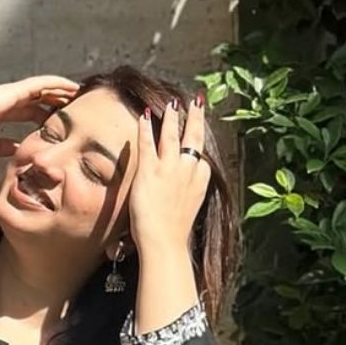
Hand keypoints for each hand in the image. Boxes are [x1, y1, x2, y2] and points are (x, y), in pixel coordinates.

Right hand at [0, 76, 79, 158]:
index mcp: (6, 111)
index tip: (62, 122)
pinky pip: (40, 83)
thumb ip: (6, 147)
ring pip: (44, 87)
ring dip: (61, 89)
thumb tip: (21, 152)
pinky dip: (56, 83)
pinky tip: (69, 85)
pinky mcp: (14, 90)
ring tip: (77, 91)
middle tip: (75, 106)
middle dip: (58, 101)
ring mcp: (13, 93)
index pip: (32, 112)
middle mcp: (11, 99)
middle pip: (41, 98)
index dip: (47, 115)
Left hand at [128, 93, 210, 252]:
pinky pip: (147, 143)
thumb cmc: (175, 234)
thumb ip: (189, 197)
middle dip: (196, 117)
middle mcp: (188, 170)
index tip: (196, 139)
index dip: (198, 151)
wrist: (165, 243)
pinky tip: (143, 115)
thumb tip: (184, 198)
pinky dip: (145, 127)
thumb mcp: (189, 212)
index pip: (202, 160)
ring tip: (172, 102)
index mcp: (200, 182)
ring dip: (172, 116)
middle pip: (194, 137)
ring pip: (171, 135)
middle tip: (198, 101)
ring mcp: (169, 168)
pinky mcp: (149, 171)